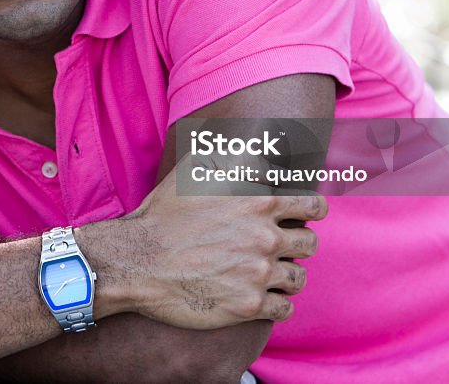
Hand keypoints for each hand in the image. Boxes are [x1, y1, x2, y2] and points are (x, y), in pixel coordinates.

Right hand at [121, 166, 326, 330]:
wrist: (137, 260)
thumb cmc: (164, 213)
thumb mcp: (196, 169)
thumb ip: (234, 155)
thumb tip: (265, 140)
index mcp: (259, 200)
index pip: (312, 205)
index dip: (310, 209)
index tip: (302, 214)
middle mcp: (265, 236)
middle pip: (310, 243)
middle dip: (298, 243)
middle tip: (280, 246)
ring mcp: (259, 273)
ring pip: (299, 278)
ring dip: (287, 276)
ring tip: (268, 273)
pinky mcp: (249, 305)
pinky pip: (284, 308)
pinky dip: (275, 304)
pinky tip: (260, 296)